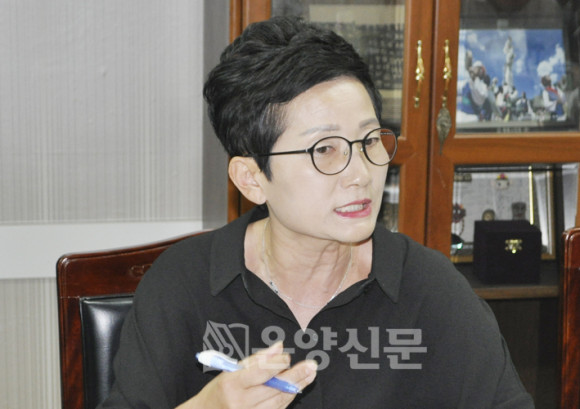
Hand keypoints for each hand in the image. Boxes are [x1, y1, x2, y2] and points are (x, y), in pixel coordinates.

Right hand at [178, 342, 317, 408]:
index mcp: (231, 384)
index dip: (277, 364)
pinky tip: (297, 388)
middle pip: (274, 388)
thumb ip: (256, 359)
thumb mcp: (231, 371)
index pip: (260, 372)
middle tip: (312, 366)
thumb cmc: (218, 390)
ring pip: (279, 401)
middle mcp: (240, 403)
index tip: (288, 356)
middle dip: (295, 376)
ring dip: (296, 387)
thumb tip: (279, 347)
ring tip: (309, 374)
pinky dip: (287, 398)